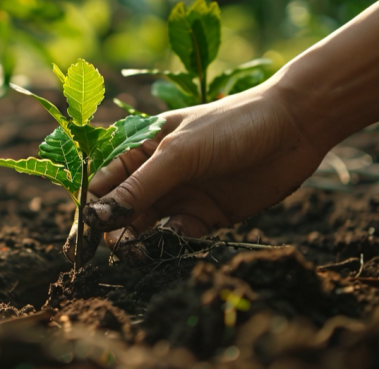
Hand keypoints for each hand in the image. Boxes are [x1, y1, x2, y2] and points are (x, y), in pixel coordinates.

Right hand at [83, 84, 325, 260]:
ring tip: (143, 252)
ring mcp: (178, 196)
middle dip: (114, 232)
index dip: (90, 212)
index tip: (84, 240)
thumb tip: (95, 218)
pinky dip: (172, 244)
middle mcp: (154, 175)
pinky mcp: (203, 216)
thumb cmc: (230, 125)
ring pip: (145, 229)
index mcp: (137, 150)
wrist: (294, 127)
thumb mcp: (178, 153)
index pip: (100, 186)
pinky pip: (176, 237)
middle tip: (122, 248)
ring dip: (140, 243)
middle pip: (119, 213)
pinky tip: (180, 238)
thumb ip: (138, 188)